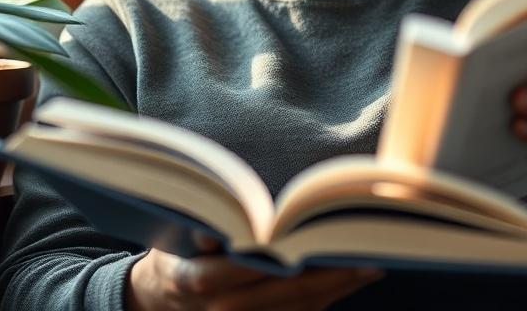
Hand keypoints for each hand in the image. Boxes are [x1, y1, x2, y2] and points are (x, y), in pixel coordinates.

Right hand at [125, 236, 383, 310]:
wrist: (157, 303)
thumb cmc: (173, 256)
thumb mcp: (176, 237)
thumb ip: (201, 229)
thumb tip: (225, 225)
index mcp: (200, 280)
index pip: (255, 268)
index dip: (294, 256)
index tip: (325, 238)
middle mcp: (225, 309)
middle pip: (288, 292)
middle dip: (330, 274)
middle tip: (366, 252)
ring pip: (299, 310)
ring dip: (336, 288)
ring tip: (369, 265)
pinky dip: (325, 300)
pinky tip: (348, 281)